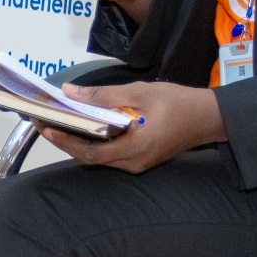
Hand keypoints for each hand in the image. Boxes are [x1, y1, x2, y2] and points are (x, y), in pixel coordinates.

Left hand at [39, 81, 224, 173]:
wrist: (210, 117)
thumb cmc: (178, 103)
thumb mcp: (140, 93)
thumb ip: (104, 95)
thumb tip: (70, 92)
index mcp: (133, 150)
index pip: (89, 153)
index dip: (64, 141)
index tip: (46, 126)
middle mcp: (132, 163)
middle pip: (90, 157)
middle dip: (66, 140)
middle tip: (46, 121)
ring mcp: (137, 164)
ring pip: (99, 157)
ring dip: (78, 141)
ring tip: (59, 121)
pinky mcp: (140, 159)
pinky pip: (111, 153)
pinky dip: (95, 141)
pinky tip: (85, 125)